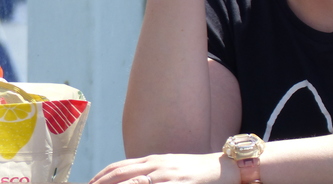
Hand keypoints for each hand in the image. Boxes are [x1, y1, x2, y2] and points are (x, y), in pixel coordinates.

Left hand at [89, 153, 238, 183]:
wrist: (225, 169)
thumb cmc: (195, 173)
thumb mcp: (169, 169)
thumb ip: (148, 173)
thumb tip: (126, 179)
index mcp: (153, 161)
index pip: (117, 168)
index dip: (97, 178)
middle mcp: (156, 167)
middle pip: (119, 176)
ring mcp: (166, 177)